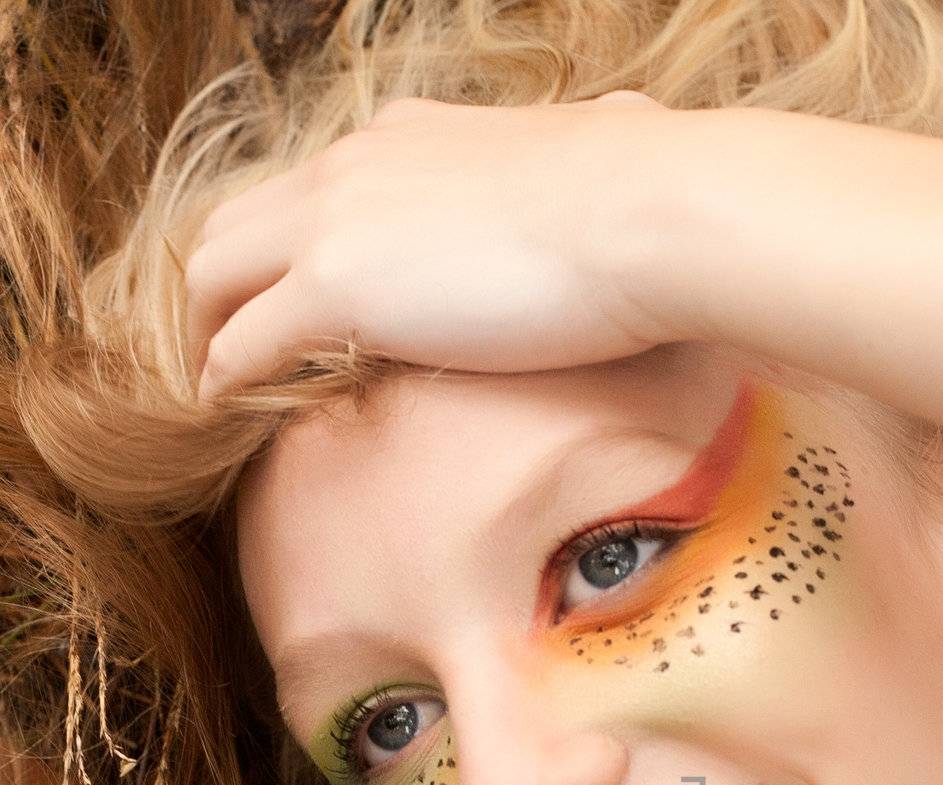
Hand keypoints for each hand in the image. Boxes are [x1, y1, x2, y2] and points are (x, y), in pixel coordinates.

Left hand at [184, 90, 689, 399]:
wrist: (644, 215)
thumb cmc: (641, 201)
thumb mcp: (591, 165)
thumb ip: (575, 171)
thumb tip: (635, 129)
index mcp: (409, 137)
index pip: (315, 188)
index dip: (290, 245)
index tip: (296, 296)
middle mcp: (355, 164)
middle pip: (239, 219)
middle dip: (220, 283)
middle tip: (226, 340)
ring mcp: (337, 221)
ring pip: (214, 270)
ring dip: (205, 327)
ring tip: (212, 378)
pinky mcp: (336, 287)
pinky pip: (243, 340)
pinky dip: (221, 373)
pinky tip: (223, 404)